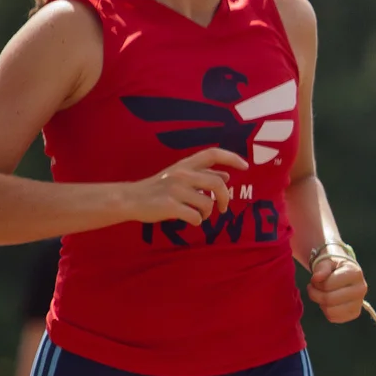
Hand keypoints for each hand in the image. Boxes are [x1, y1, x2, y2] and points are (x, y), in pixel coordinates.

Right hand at [120, 148, 246, 224]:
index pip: (212, 153)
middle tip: (225, 209)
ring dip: (208, 213)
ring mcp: (176, 190)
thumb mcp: (179, 176)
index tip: (246, 166)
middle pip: (218, 184)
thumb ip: (202, 175)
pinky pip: (196, 217)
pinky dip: (196, 221)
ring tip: (199, 215)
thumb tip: (226, 175)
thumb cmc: (157, 188)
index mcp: (185, 165)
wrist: (130, 199)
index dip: (232, 157)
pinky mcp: (171, 206)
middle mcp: (182, 174)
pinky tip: (188, 220)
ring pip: (208, 204)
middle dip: (226, 198)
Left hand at [309, 252, 365, 322]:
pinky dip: (326, 311)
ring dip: (320, 303)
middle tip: (313, 288)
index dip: (316, 282)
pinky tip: (328, 302)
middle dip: (315, 294)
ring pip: (330, 311)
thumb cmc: (334, 267)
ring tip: (321, 294)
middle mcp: (361, 289)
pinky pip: (334, 318)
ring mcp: (359, 302)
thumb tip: (316, 278)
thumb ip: (321, 268)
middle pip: (329, 299)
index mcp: (355, 273)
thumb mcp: (327, 261)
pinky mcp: (355, 313)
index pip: (328, 285)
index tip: (315, 279)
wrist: (344, 273)